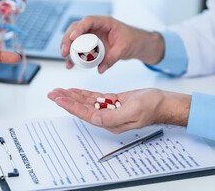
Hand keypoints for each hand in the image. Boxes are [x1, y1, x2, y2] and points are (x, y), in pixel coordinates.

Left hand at [48, 88, 190, 132]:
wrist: (163, 102)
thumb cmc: (152, 107)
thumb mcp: (133, 111)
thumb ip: (113, 117)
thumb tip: (94, 119)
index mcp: (110, 122)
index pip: (84, 114)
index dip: (70, 106)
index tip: (58, 99)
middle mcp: (106, 117)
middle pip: (81, 108)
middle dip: (66, 100)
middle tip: (52, 93)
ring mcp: (109, 109)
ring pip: (85, 102)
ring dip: (72, 96)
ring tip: (59, 91)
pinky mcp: (112, 101)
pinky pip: (94, 98)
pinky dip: (83, 94)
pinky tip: (74, 91)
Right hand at [61, 16, 164, 73]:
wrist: (137, 44)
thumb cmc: (133, 40)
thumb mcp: (124, 49)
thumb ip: (112, 58)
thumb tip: (100, 69)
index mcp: (105, 22)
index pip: (88, 21)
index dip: (78, 28)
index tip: (72, 38)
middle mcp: (96, 27)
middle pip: (76, 28)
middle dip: (68, 40)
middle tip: (64, 52)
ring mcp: (92, 35)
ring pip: (74, 38)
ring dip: (68, 48)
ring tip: (66, 61)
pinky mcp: (91, 44)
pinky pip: (79, 48)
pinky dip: (73, 56)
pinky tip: (70, 65)